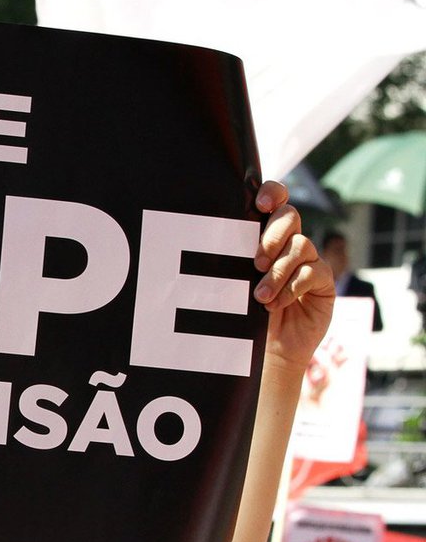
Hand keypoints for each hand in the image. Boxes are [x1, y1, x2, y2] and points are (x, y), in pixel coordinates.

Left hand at [252, 181, 334, 373]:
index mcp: (267, 235)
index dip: (273, 194)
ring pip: (300, 247)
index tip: (260, 204)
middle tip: (256, 261)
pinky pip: (313, 273)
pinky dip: (292, 288)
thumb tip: (217, 241)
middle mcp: (290, 243)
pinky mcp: (324, 282)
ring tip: (260, 295)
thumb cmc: (245, 312)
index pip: (276, 200)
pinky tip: (275, 304)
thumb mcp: (235, 281)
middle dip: (273, 235)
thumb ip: (235, 258)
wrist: (266, 348)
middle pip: (291, 216)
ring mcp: (310, 261)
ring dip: (278, 271)